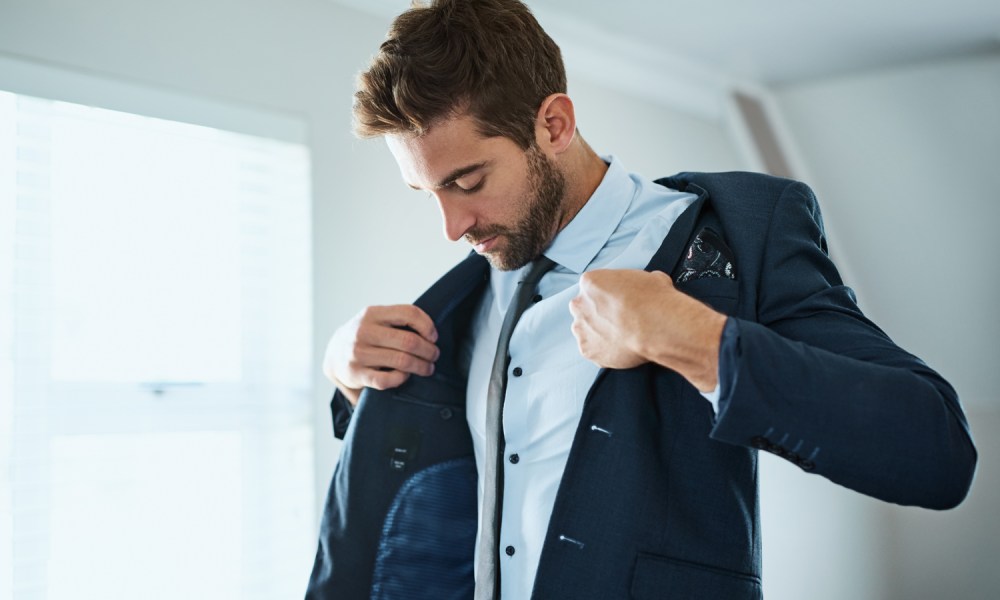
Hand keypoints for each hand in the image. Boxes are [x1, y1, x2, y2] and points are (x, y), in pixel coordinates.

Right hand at [323, 304, 439, 404]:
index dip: (427, 325)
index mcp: (372, 313)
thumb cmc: (365, 336)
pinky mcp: (356, 374)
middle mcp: (363, 331)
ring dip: (422, 366)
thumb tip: (431, 332)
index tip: (434, 337)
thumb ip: (398, 320)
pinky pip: (389, 380)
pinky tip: (406, 375)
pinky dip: (403, 378)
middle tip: (434, 356)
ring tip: (428, 368)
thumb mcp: (376, 320)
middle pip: (409, 341)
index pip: (409, 313)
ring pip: (402, 361)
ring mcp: (358, 353)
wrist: (334, 354)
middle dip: (429, 350)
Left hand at [569, 269, 725, 391]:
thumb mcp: (649, 278)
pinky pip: (593, 350)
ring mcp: (581, 329)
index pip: (592, 287)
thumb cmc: (653, 300)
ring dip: (598, 332)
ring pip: (585, 330)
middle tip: (617, 320)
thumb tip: (645, 287)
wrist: (655, 327)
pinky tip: (620, 349)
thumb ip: (635, 284)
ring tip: (620, 336)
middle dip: (597, 314)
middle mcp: (580, 304)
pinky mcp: (587, 350)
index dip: (606, 295)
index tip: (618, 303)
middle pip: (583, 308)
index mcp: (590, 282)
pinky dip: (604, 351)